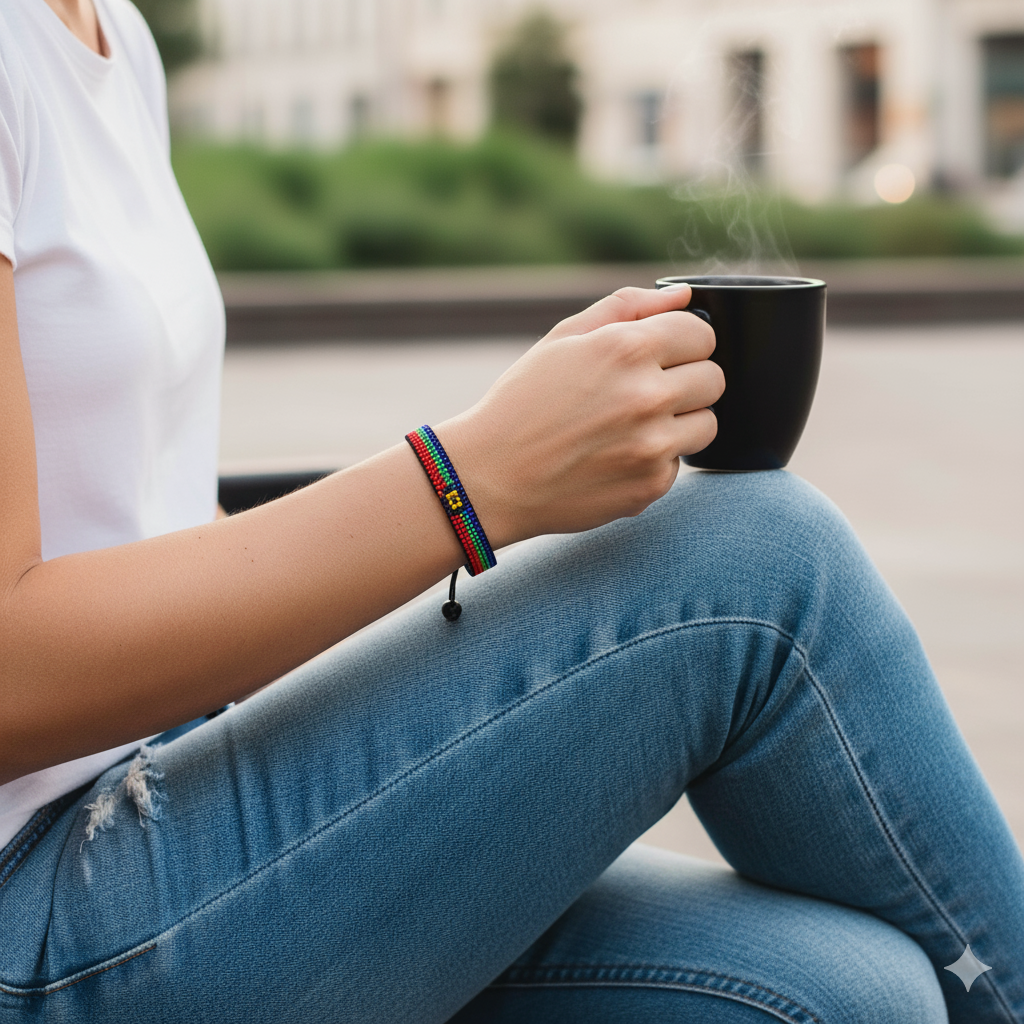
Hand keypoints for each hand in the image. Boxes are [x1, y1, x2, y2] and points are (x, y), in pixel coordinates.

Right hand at [439, 285, 724, 545]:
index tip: (662, 354)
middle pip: (714, 379)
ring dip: (680, 422)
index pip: (703, 334)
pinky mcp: (651, 485)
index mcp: (626, 349)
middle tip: (643, 392)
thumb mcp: (564, 339)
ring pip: (707, 424)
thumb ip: (627, 308)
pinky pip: (678, 464)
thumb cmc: (522, 404)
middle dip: (686, 380)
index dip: (683, 342)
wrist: (491, 478)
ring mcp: (652, 446)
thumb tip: (683, 296)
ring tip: (631, 426)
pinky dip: (654, 460)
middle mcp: (647, 396)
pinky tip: (614, 457)